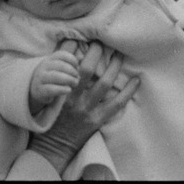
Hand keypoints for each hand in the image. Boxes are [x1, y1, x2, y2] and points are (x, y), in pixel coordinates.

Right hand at [29, 40, 139, 173]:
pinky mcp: (97, 120)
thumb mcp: (48, 97)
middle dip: (96, 52)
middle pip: (86, 69)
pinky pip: (116, 104)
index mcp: (59, 90)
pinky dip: (127, 91)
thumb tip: (66, 54)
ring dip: (114, 67)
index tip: (82, 36)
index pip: (66, 64)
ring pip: (104, 83)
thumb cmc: (50, 118)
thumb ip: (55, 77)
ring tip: (119, 54)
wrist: (52, 148)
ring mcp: (86, 110)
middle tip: (102, 41)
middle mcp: (72, 98)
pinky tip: (136, 80)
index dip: (73, 47)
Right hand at [29, 49, 80, 112]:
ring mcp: (40, 78)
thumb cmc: (53, 77)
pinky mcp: (39, 90)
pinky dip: (62, 89)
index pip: (62, 55)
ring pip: (56, 76)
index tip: (77, 67)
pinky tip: (68, 90)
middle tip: (77, 78)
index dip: (72, 60)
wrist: (36, 89)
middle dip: (72, 71)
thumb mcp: (60, 69)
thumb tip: (81, 58)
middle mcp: (44, 67)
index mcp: (50, 59)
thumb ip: (71, 64)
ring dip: (69, 80)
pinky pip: (51, 89)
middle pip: (60, 65)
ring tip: (75, 83)